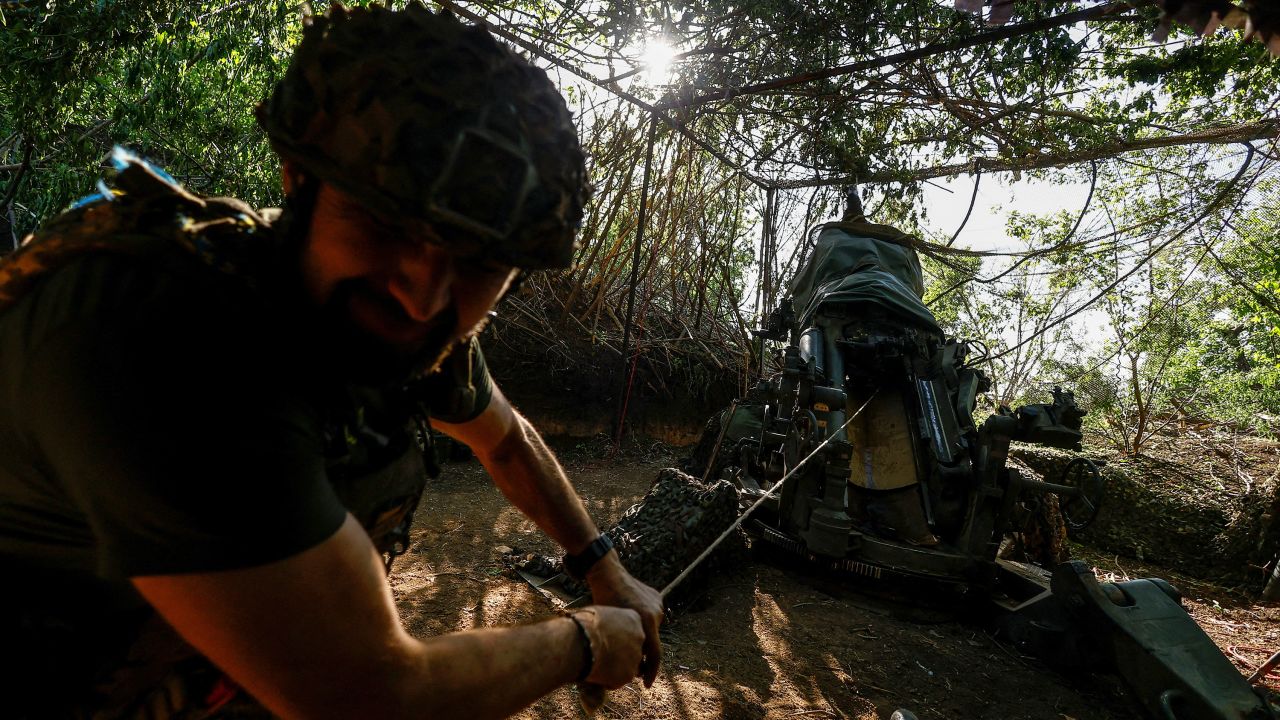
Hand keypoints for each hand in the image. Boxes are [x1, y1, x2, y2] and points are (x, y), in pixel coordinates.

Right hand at [572, 606, 643, 688]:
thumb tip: (601, 622)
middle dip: (620, 653)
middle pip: (632, 648)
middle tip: (602, 654)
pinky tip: (595, 674)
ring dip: (615, 667)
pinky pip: (619, 680)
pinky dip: (609, 680)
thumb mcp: (599, 613)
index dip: (617, 637)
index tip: (605, 638)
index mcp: (634, 619)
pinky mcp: (628, 675)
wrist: (580, 642)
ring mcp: (636, 657)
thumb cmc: (584, 624)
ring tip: (596, 664)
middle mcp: (640, 637)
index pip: (631, 630)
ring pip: (628, 665)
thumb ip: (608, 619)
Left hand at [586, 552, 663, 685]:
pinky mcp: (656, 597)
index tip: (646, 685)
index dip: (651, 673)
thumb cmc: (601, 601)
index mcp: (646, 621)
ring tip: (625, 634)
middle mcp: (656, 613)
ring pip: (650, 630)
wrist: (607, 573)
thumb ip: (620, 647)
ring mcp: (658, 604)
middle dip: (642, 654)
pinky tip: (629, 619)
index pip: (654, 655)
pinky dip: (641, 622)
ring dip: (641, 636)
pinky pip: (650, 616)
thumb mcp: (609, 627)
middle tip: (631, 663)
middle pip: (651, 642)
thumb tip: (621, 671)